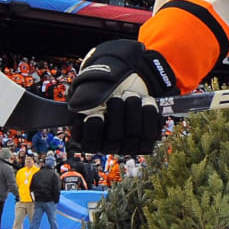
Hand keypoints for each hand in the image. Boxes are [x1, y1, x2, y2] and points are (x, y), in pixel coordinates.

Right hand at [67, 39, 176, 154]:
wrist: (127, 82)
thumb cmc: (103, 85)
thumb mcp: (90, 86)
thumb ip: (82, 96)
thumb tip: (79, 106)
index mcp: (88, 136)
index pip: (89, 143)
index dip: (93, 130)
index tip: (96, 114)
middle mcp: (107, 146)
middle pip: (114, 138)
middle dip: (116, 112)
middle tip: (117, 97)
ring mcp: (127, 145)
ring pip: (133, 135)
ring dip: (133, 109)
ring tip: (131, 96)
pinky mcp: (145, 140)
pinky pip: (150, 134)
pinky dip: (149, 114)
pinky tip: (146, 101)